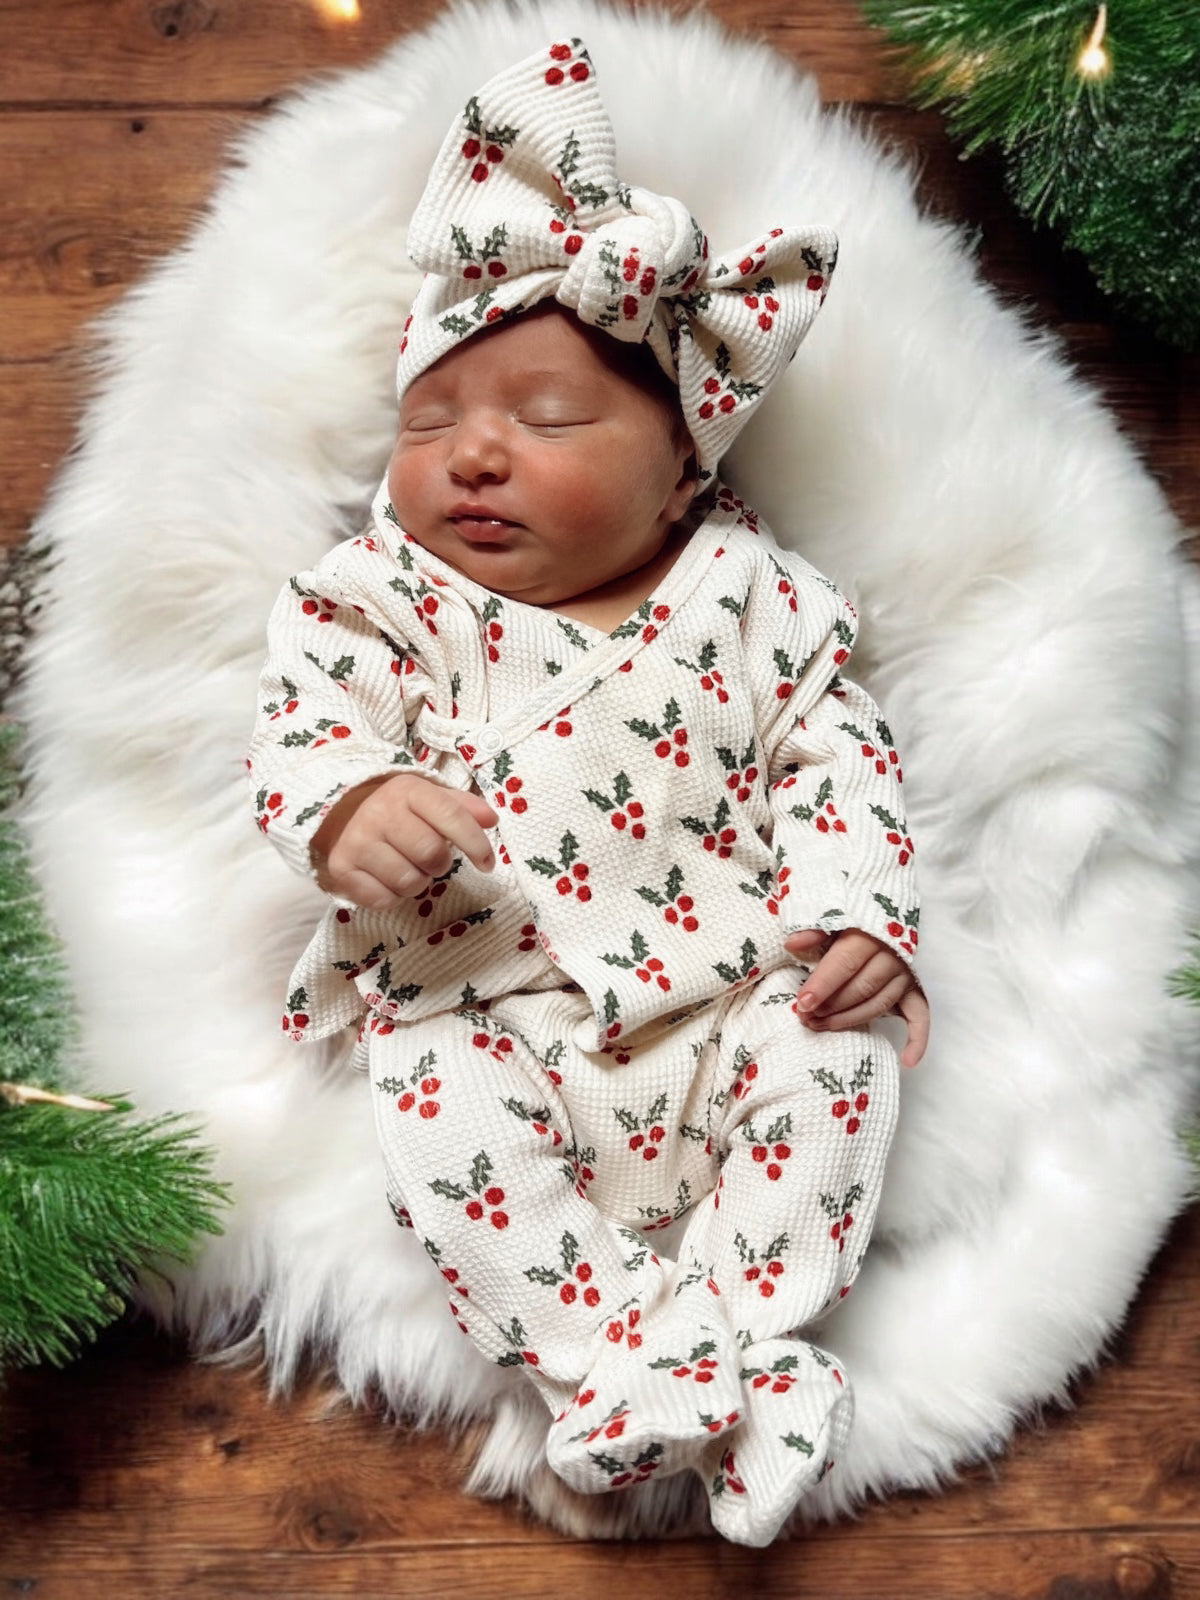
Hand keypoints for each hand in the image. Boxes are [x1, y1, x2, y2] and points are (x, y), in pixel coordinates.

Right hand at [310, 773, 497, 908]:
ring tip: (406, 866)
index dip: (477, 844)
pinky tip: (385, 878)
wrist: (339, 815)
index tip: (487, 863)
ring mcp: (358, 842)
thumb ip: (462, 807)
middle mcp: (380, 813)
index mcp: (407, 790)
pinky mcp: (342, 869)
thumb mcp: (428, 798)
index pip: (452, 816)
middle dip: (439, 864)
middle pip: (432, 855)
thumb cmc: (397, 810)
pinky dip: (392, 896)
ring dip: (416, 882)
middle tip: (430, 859)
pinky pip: (383, 900)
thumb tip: (491, 819)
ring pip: (409, 882)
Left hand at [784, 928, 928, 1069]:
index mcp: (869, 935)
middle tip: (806, 1018)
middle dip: (832, 1006)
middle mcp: (892, 956)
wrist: (879, 918)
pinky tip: (908, 1060)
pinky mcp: (914, 990)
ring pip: (880, 1004)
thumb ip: (813, 931)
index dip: (823, 984)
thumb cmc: (848, 923)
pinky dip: (918, 1039)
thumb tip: (792, 944)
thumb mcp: (829, 920)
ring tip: (822, 1027)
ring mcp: (905, 975)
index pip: (845, 963)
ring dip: (851, 1020)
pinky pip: (921, 1016)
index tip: (803, 1003)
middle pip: (862, 987)